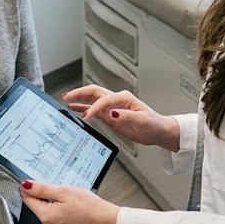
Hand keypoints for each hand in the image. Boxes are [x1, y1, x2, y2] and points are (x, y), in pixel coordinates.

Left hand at [20, 180, 119, 223]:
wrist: (106, 221)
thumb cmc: (89, 207)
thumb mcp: (64, 192)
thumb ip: (42, 189)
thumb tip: (26, 186)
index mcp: (46, 217)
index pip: (28, 200)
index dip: (29, 189)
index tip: (34, 182)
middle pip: (38, 208)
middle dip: (46, 198)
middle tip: (61, 192)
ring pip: (48, 214)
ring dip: (54, 206)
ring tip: (70, 202)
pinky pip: (56, 222)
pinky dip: (61, 214)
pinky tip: (72, 210)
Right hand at [62, 85, 179, 150]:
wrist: (157, 131)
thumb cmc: (153, 124)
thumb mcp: (141, 120)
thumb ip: (126, 115)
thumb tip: (112, 112)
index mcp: (124, 98)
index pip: (104, 100)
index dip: (94, 108)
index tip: (87, 117)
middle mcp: (116, 100)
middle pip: (94, 92)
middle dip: (80, 93)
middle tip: (67, 96)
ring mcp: (112, 107)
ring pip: (92, 99)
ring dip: (79, 99)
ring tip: (67, 100)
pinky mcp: (110, 115)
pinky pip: (94, 110)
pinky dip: (84, 109)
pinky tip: (76, 110)